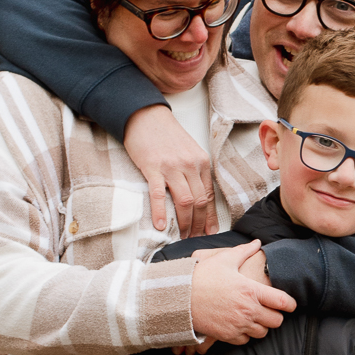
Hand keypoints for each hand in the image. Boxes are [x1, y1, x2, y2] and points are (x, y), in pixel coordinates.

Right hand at [124, 103, 216, 236]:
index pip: (209, 195)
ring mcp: (172, 166)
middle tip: (194, 238)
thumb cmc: (166, 135)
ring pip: (185, 201)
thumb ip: (194, 172)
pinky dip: (161, 212)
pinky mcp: (153, 167)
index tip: (208, 232)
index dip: (209, 217)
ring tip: (181, 236)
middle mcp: (190, 165)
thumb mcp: (188, 151)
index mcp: (201, 162)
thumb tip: (196, 198)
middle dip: (198, 224)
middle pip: (199, 201)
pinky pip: (159, 194)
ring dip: (184, 222)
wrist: (145, 116)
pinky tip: (161, 225)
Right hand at [190, 240, 296, 344]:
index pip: (283, 302)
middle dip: (276, 316)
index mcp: (251, 290)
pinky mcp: (227, 335)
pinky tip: (240, 324)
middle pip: (276, 321)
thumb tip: (257, 243)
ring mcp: (238, 324)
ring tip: (254, 317)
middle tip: (270, 310)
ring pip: (262, 333)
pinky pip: (245, 340)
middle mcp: (248, 310)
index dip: (291, 304)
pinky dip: (245, 334)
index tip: (291, 305)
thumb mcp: (224, 259)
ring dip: (261, 326)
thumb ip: (244, 251)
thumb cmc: (202, 276)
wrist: (178, 297)